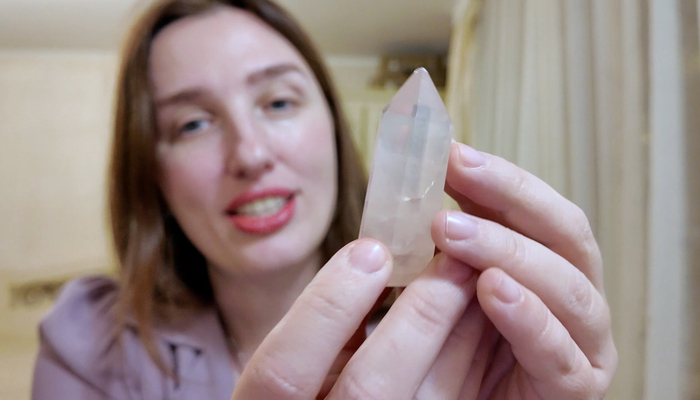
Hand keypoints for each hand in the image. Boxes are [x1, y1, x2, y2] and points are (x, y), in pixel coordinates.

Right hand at [231, 238, 479, 399]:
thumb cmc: (301, 385)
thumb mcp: (293, 357)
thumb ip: (322, 324)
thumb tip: (373, 259)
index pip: (285, 371)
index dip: (327, 307)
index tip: (370, 250)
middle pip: (371, 386)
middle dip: (416, 316)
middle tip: (449, 258)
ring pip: (431, 398)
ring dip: (460, 331)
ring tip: (475, 275)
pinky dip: (473, 354)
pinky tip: (480, 313)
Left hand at [429, 142, 617, 398]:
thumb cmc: (450, 348)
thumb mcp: (444, 284)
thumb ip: (444, 244)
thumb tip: (416, 182)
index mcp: (550, 266)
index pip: (538, 210)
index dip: (499, 176)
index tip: (449, 150)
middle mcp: (575, 297)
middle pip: (564, 233)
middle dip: (509, 197)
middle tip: (454, 171)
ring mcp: (583, 342)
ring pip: (567, 287)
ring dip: (508, 251)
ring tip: (450, 231)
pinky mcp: (574, 387)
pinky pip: (558, 352)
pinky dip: (529, 317)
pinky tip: (492, 290)